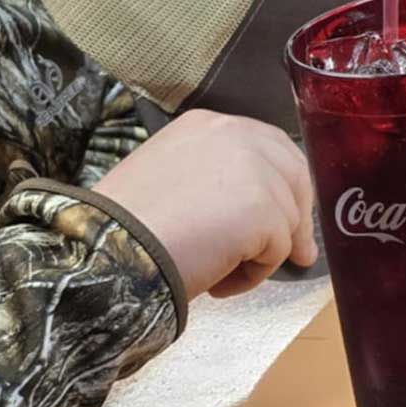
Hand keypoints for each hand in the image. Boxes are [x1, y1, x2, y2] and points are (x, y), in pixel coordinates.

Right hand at [97, 110, 317, 298]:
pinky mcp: (265, 207)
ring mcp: (255, 168)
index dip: (283, 185)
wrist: (108, 251)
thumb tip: (262, 213)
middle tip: (296, 254)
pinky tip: (217, 281)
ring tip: (217, 273)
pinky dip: (253, 275)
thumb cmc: (126, 227)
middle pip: (293, 175)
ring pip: (286, 218)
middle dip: (296, 218)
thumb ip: (218, 181)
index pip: (270, 147)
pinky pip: (277, 250)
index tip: (285, 216)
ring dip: (260, 254)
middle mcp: (236, 134)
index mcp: (209, 125)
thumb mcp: (171, 179)